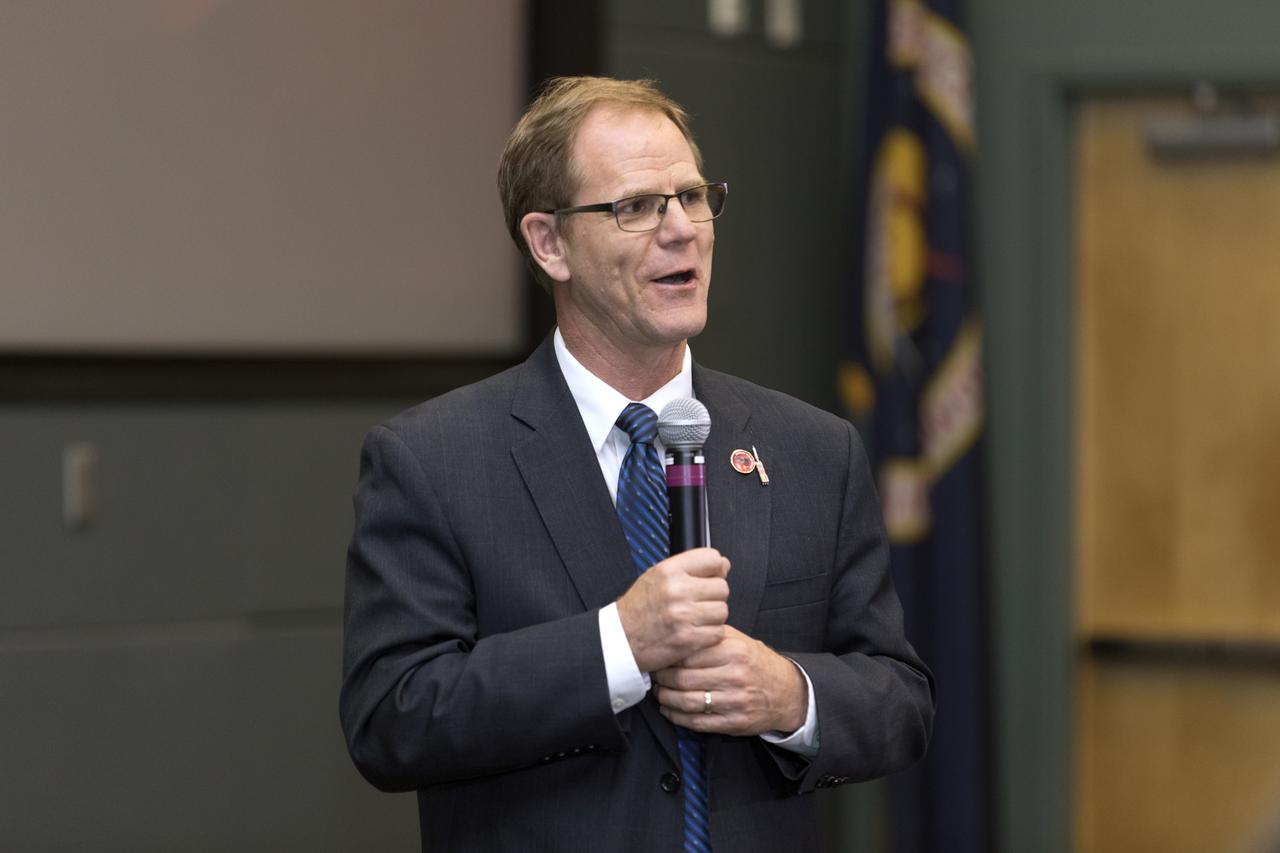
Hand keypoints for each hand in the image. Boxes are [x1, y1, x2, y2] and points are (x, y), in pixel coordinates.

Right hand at [615, 547, 730, 672]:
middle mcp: (676, 590)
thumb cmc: (639, 609)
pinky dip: (709, 635)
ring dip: (713, 617)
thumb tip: (724, 564)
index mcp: (669, 571)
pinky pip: (717, 633)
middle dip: (714, 596)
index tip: (709, 578)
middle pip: (722, 587)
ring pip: (722, 611)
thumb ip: (690, 567)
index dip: (716, 570)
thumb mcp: (657, 576)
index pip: (713, 559)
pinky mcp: (688, 639)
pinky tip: (693, 632)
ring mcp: (683, 615)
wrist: (621, 640)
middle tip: (697, 603)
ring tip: (694, 619)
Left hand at [653, 625, 807, 736]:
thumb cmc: (755, 663)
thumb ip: (711, 636)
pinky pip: (697, 722)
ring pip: (687, 702)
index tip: (658, 655)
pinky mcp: (734, 722)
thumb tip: (677, 632)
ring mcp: (735, 701)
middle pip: (683, 678)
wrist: (787, 692)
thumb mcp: (739, 641)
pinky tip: (669, 710)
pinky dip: (677, 717)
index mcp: (733, 651)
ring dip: (666, 699)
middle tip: (653, 675)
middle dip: (662, 679)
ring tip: (659, 692)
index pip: (689, 653)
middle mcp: (734, 675)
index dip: (668, 656)